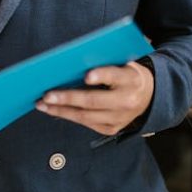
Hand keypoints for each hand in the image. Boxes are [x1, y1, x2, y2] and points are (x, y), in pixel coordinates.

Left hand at [35, 61, 153, 135]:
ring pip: (85, 116)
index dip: (101, 75)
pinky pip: (85, 123)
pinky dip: (67, 116)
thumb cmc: (127, 75)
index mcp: (131, 79)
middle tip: (48, 95)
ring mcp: (119, 118)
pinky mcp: (111, 129)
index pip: (115, 76)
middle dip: (68, 98)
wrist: (148, 96)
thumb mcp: (123, 63)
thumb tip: (72, 63)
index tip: (87, 76)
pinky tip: (53, 110)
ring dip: (60, 110)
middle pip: (94, 101)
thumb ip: (104, 63)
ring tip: (43, 104)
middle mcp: (126, 101)